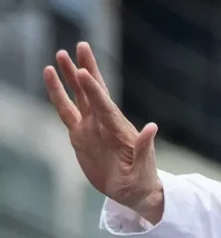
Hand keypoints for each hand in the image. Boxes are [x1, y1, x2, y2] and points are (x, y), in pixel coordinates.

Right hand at [43, 42, 163, 223]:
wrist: (134, 191)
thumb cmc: (141, 181)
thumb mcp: (143, 168)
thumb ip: (144, 148)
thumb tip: (152, 127)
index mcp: (119, 130)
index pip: (105, 106)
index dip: (94, 89)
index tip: (83, 72)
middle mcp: (105, 124)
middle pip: (94, 92)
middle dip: (87, 70)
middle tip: (80, 46)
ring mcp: (92, 127)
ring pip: (79, 97)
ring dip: (70, 77)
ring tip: (60, 55)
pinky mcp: (80, 135)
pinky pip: (66, 112)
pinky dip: (58, 96)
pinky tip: (51, 80)